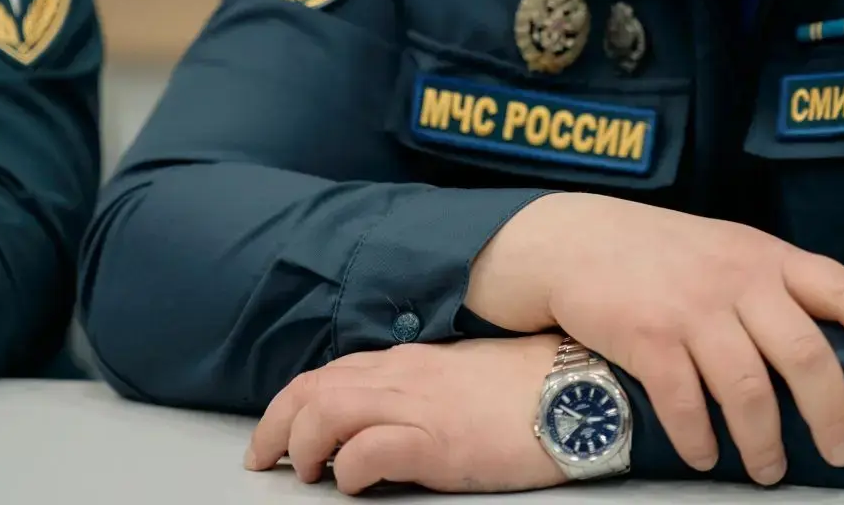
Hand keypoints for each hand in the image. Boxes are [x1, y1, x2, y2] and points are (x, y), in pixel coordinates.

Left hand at [244, 335, 563, 494]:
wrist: (579, 391)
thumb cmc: (533, 387)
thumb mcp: (468, 378)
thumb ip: (427, 389)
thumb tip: (395, 414)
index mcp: (413, 361)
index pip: (333, 372)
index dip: (294, 401)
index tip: (278, 431)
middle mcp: (406, 375)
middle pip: (315, 388)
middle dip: (276, 424)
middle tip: (264, 458)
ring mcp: (420, 405)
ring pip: (328, 411)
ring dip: (303, 444)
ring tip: (305, 472)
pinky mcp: (437, 441)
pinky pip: (370, 450)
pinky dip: (348, 468)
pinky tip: (350, 483)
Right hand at [467, 193, 843, 484]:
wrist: (574, 241)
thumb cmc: (659, 255)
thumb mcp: (726, 252)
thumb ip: (769, 289)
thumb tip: (822, 346)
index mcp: (765, 257)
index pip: (838, 285)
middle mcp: (737, 279)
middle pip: (805, 353)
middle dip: (832, 413)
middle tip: (843, 453)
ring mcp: (692, 307)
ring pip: (749, 390)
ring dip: (765, 442)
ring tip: (770, 470)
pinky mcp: (648, 336)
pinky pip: (685, 404)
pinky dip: (700, 440)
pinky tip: (706, 455)